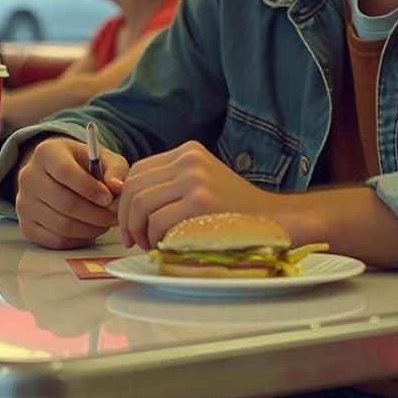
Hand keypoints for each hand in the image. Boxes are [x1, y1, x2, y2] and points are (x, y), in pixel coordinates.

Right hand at [15, 136, 128, 249]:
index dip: (90, 188)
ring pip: (61, 225)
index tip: (109, 198)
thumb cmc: (85, 164)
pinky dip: (79, 239)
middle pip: (64, 203)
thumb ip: (114, 170)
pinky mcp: (26, 226)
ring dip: (90, 228)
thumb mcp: (103, 158)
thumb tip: (117, 188)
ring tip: (106, 221)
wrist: (59, 174)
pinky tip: (91, 229)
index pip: (65, 172)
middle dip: (96, 213)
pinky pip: (55, 240)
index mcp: (46, 152)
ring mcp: (24, 203)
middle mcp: (29, 177)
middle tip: (115, 215)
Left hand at [118, 140, 279, 250]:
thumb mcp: (203, 181)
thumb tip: (130, 202)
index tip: (129, 222)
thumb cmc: (235, 209)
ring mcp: (195, 179)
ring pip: (141, 204)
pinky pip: (157, 221)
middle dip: (126, 218)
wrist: (272, 218)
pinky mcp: (199, 201)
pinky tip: (164, 246)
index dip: (125, 200)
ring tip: (148, 245)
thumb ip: (171, 183)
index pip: (139, 170)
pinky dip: (154, 238)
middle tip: (132, 240)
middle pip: (135, 187)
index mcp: (189, 151)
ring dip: (138, 231)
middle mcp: (189, 160)